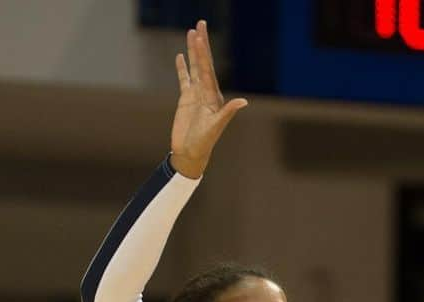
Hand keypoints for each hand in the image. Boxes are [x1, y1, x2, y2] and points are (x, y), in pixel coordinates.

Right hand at [170, 20, 247, 179]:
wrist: (190, 154)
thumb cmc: (204, 143)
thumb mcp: (216, 127)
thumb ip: (228, 112)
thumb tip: (243, 101)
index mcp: (214, 96)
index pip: (208, 69)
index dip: (204, 52)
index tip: (201, 36)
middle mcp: (206, 92)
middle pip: (203, 63)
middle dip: (201, 44)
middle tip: (199, 24)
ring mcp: (196, 95)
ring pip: (194, 68)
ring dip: (193, 52)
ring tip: (190, 33)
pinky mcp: (186, 100)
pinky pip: (184, 80)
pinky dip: (182, 68)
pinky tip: (180, 56)